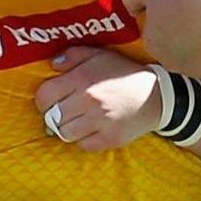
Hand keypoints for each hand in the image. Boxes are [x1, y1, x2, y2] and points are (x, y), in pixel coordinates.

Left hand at [35, 45, 161, 150]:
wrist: (157, 95)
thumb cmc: (123, 74)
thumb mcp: (99, 55)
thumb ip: (73, 55)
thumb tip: (52, 64)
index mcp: (83, 79)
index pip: (44, 96)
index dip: (43, 100)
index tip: (50, 100)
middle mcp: (89, 101)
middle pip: (52, 117)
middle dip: (55, 114)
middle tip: (65, 111)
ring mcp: (100, 122)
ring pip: (65, 133)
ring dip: (68, 128)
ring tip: (78, 120)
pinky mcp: (110, 139)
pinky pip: (83, 145)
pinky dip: (84, 139)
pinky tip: (91, 129)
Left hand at [124, 0, 200, 81]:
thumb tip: (132, 10)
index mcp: (152, 45)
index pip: (156, 40)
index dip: (165, 26)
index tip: (176, 14)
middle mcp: (171, 63)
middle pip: (175, 56)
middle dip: (181, 43)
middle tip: (194, 22)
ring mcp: (195, 70)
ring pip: (195, 66)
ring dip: (200, 55)